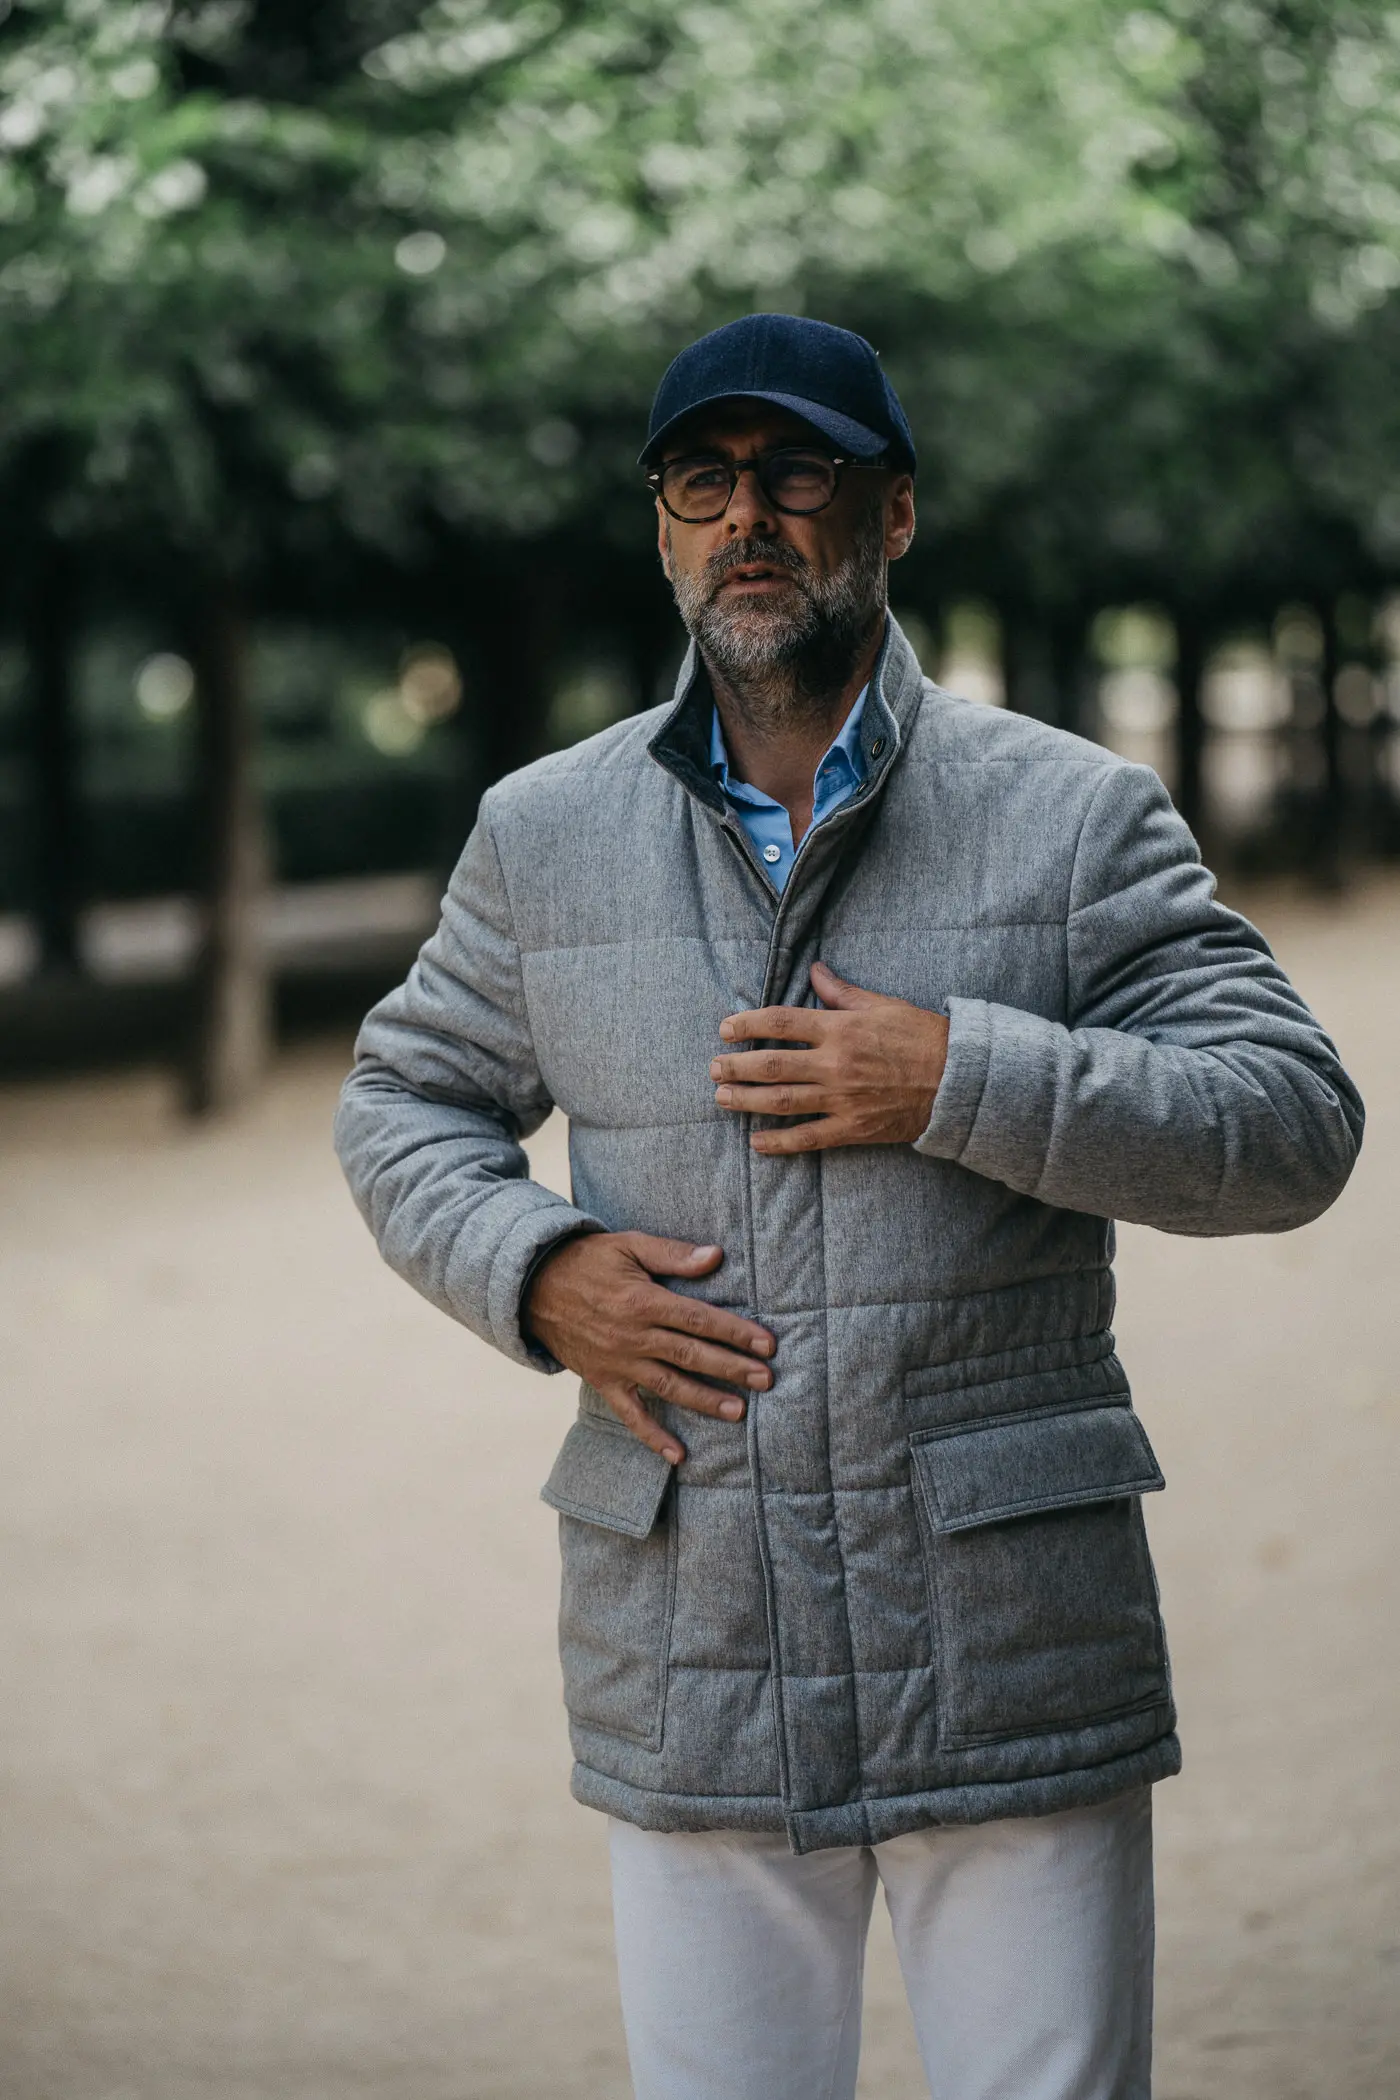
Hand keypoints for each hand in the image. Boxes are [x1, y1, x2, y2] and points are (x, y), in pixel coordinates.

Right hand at [525, 1232, 775, 1463]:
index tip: (767, 1345)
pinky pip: (630, 1414)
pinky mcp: (603, 1382)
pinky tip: (678, 1456)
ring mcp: (618, 1363)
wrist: (533, 1287)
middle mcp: (633, 1337)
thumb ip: (672, 1254)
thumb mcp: (629, 1245)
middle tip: (766, 1380)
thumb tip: (716, 1255)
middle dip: (731, 1369)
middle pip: (690, 1355)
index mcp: (643, 1301)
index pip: (698, 1319)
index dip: (735, 1332)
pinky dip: (653, 1437)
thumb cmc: (588, 1261)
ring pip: (668, 1386)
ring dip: (704, 1401)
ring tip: (737, 1412)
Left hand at [710, 959, 948, 1154]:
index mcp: (840, 1029)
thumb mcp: (882, 1004)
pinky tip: (756, 1142)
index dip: (747, 1024)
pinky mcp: (853, 1128)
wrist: (958, 1080)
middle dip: (736, 1066)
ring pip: (781, 1101)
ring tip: (721, 1097)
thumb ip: (842, 992)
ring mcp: (842, 1098)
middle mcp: (835, 1064)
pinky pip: (808, 1137)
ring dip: (746, 1100)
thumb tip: (815, 972)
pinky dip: (779, 1142)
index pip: (780, 1022)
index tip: (725, 1029)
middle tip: (713, 1067)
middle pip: (772, 1064)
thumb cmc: (922, 1037)